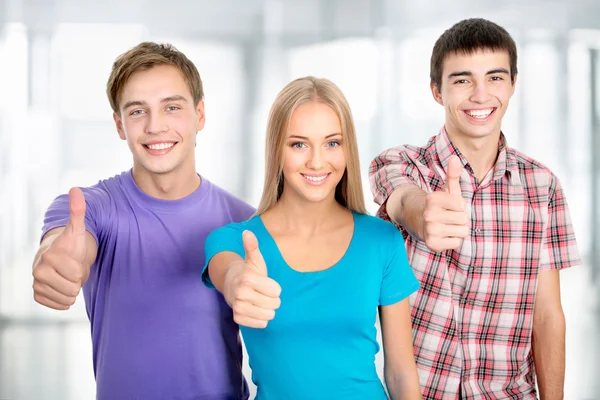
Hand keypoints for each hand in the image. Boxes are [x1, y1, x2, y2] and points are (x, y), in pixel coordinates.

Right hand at [33, 187, 87, 309]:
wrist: (59, 257)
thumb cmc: (70, 244)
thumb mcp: (77, 229)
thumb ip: (78, 211)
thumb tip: (76, 189)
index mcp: (50, 256)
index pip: (77, 275)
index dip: (81, 269)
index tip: (73, 259)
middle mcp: (38, 270)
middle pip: (72, 289)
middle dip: (77, 280)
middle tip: (71, 269)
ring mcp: (36, 283)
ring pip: (66, 299)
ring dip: (72, 290)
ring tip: (67, 276)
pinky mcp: (37, 295)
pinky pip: (58, 305)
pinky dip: (64, 300)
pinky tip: (62, 287)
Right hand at [223, 230, 280, 328]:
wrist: (232, 285)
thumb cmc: (249, 272)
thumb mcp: (254, 259)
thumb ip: (252, 247)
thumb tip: (247, 232)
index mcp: (247, 279)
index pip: (277, 291)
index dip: (275, 288)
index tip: (266, 283)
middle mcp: (241, 294)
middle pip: (274, 304)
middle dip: (272, 299)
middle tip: (262, 293)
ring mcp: (239, 307)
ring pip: (269, 315)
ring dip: (267, 309)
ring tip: (259, 301)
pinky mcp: (238, 319)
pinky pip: (262, 324)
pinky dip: (261, 318)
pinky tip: (255, 309)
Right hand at [421, 155, 468, 251]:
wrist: (421, 223)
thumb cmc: (441, 206)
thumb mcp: (447, 190)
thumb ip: (453, 174)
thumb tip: (455, 158)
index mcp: (433, 199)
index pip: (461, 205)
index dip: (460, 206)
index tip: (451, 206)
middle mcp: (429, 214)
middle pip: (464, 219)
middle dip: (460, 219)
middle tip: (450, 218)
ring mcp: (430, 230)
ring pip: (462, 231)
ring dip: (458, 230)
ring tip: (448, 227)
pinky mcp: (432, 244)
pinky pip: (456, 243)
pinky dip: (454, 241)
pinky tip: (445, 236)